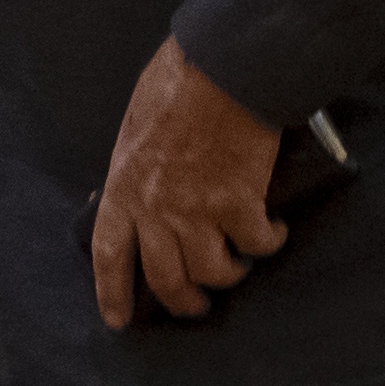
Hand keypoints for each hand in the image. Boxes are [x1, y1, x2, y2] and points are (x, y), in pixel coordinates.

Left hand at [89, 37, 286, 328]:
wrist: (223, 66)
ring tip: (239, 264)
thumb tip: (135, 185)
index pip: (110, 253)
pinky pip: (256, 244)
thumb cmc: (178, 81)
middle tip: (195, 306)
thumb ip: (134, 164)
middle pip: (165, 278)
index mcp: (124, 185)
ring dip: (228, 275)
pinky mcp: (240, 205)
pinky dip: (268, 242)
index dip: (112, 292)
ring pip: (212, 272)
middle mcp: (157, 208)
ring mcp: (198, 211)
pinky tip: (274, 231)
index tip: (118, 319)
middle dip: (182, 302)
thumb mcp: (135, 124)